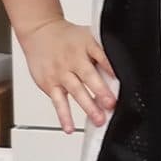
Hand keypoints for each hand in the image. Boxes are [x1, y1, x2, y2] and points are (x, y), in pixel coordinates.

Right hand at [21, 19, 117, 133]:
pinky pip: (57, 102)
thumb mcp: (88, 37)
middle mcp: (73, 59)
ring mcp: (60, 72)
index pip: (101, 55)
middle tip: (110, 104)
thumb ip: (103, 52)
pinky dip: (63, 116)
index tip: (120, 79)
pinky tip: (69, 128)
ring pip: (75, 91)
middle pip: (88, 75)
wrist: (39, 33)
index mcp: (86, 45)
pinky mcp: (49, 84)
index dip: (110, 67)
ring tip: (99, 119)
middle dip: (100, 91)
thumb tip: (121, 69)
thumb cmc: (67, 38)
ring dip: (88, 106)